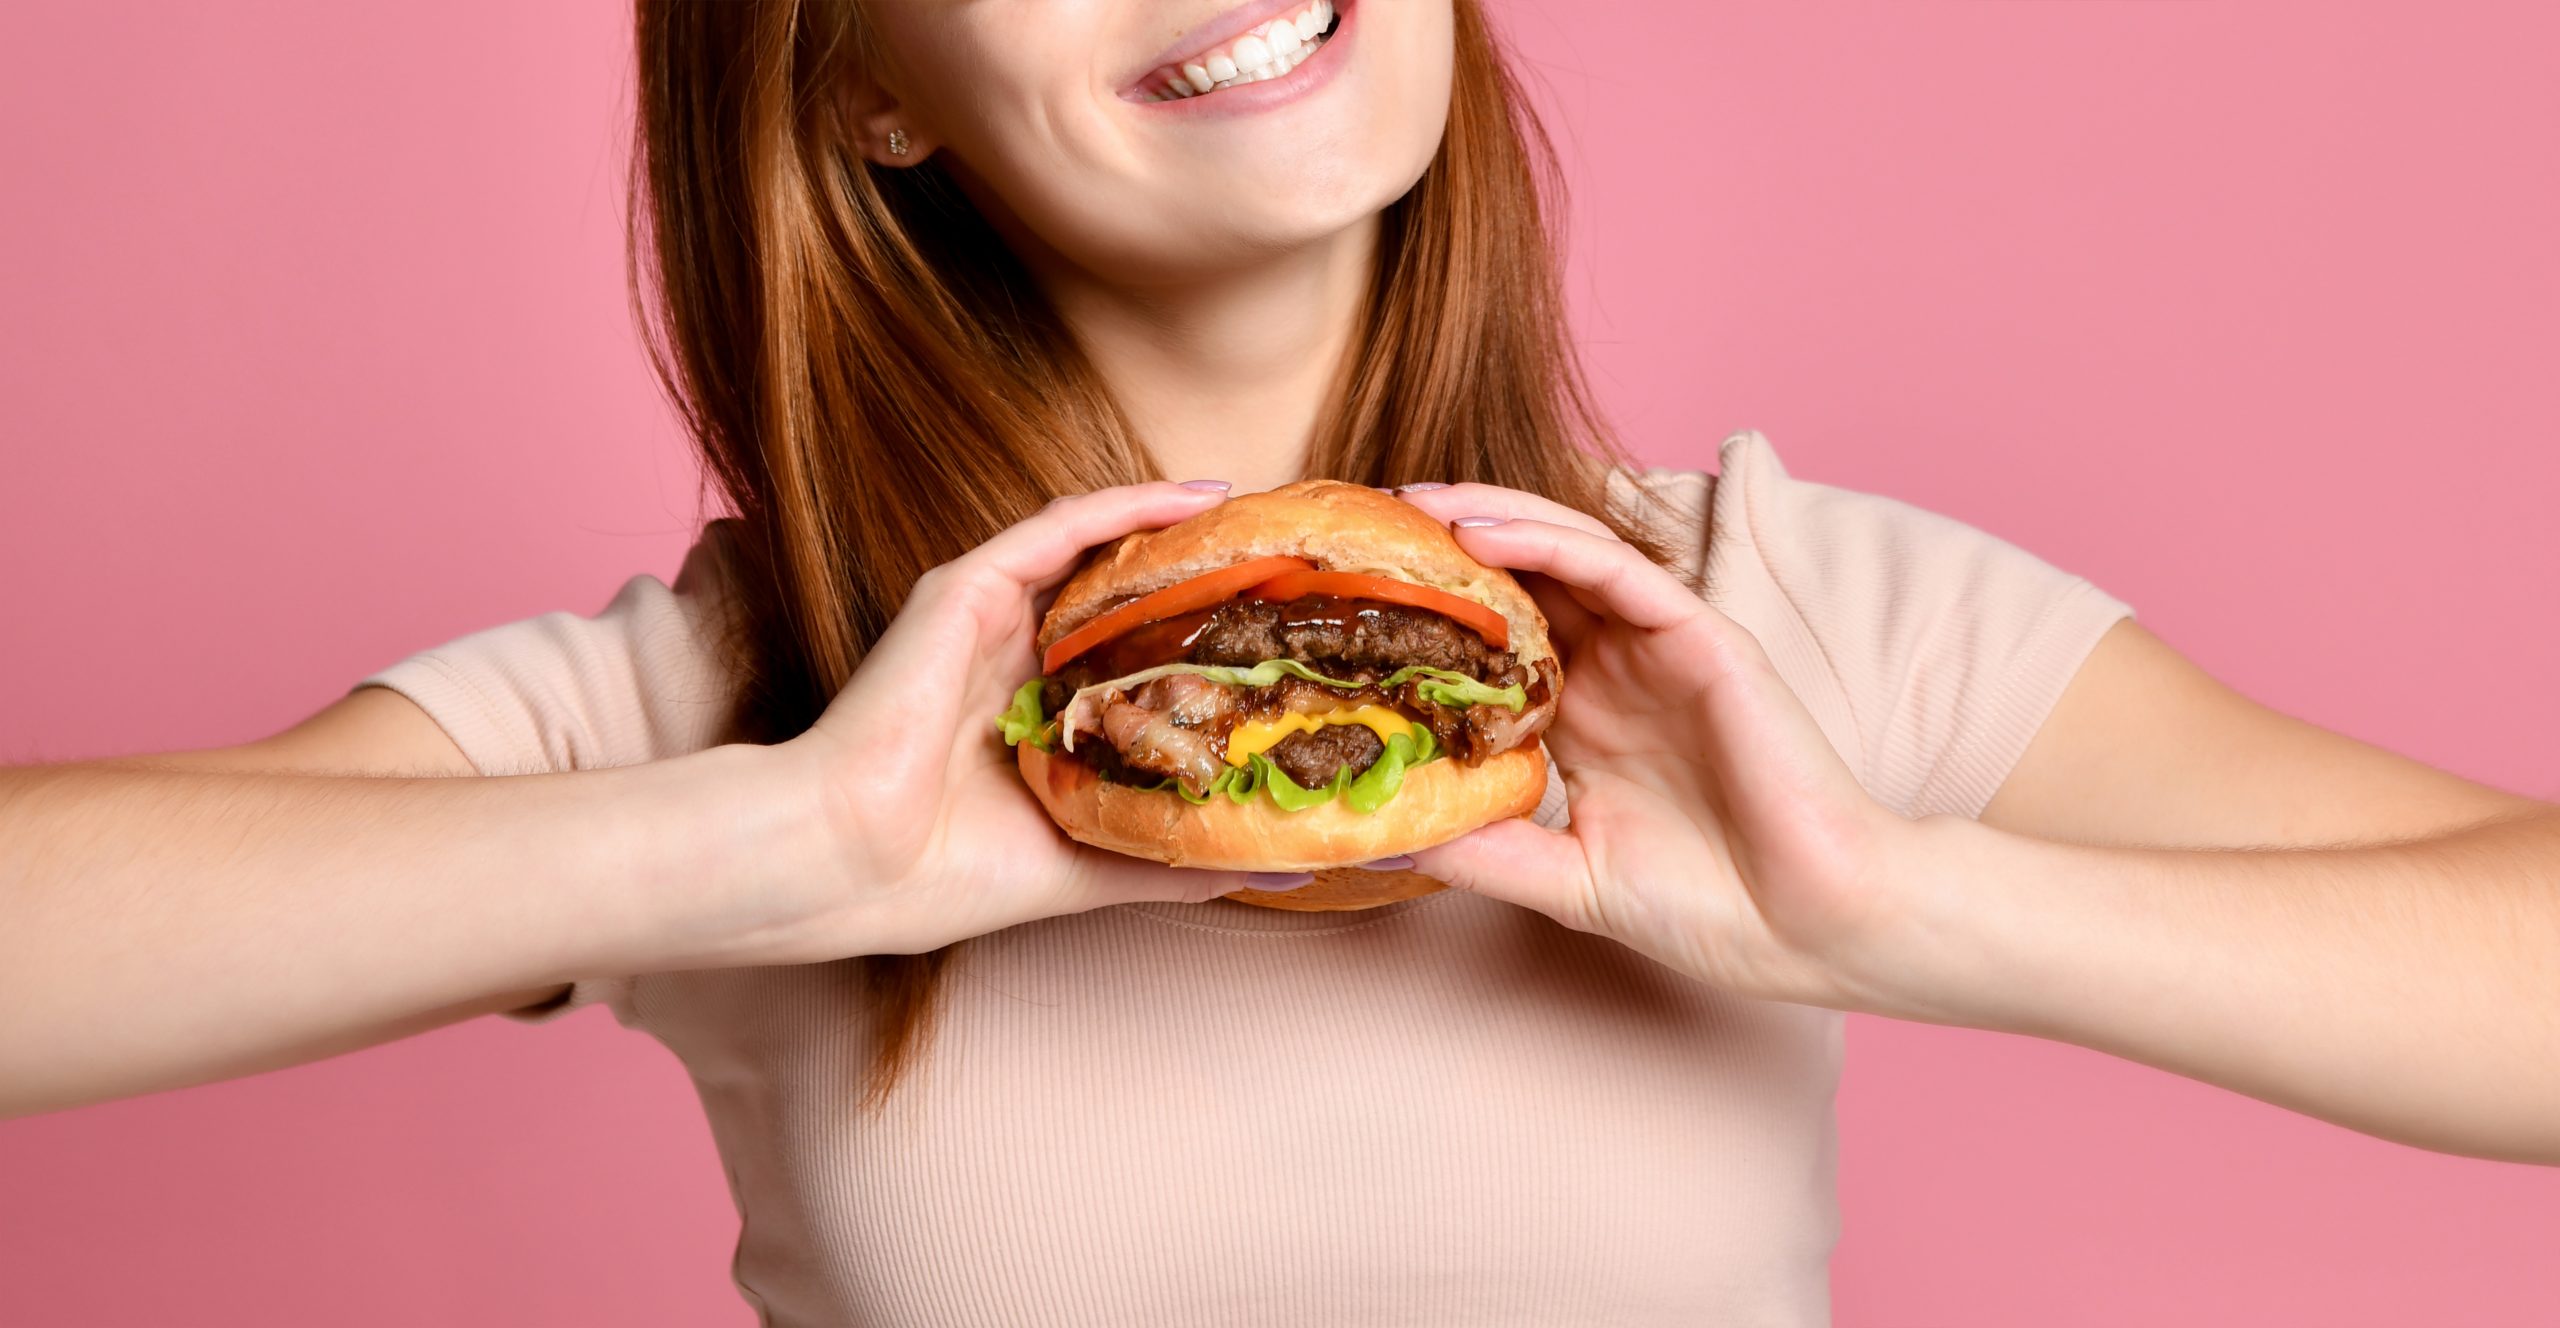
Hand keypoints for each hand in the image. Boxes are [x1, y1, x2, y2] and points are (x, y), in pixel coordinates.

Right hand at [761, 482, 1270, 958]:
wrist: (850, 864)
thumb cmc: (944, 877)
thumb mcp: (1093, 864)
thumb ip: (1178, 855)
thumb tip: (1293, 871)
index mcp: (1037, 722)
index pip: (1136, 663)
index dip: (1206, 645)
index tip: (1285, 642)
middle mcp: (1017, 661)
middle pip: (1126, 601)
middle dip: (1205, 581)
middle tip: (1291, 569)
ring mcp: (992, 620)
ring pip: (1101, 553)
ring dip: (1180, 532)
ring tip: (1261, 522)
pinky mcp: (968, 588)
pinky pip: (1062, 527)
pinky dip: (1128, 507)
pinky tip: (1197, 498)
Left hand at [1392, 484, 1927, 1008]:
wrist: (1818, 927)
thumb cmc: (1718, 913)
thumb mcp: (1570, 881)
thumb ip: (1491, 853)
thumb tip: (1391, 842)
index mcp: (1587, 723)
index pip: (1496, 647)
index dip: (1429, 618)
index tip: (1350, 603)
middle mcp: (1618, 674)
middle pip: (1521, 585)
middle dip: (1443, 551)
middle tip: (1362, 527)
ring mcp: (1659, 650)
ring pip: (1563, 556)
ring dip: (1486, 520)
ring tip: (1410, 507)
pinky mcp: (1702, 636)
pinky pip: (1616, 568)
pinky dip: (1549, 540)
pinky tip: (1484, 530)